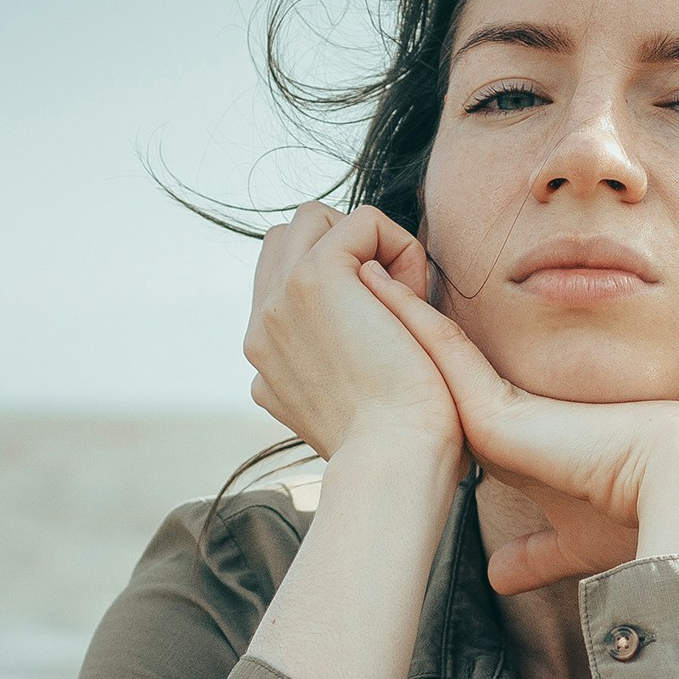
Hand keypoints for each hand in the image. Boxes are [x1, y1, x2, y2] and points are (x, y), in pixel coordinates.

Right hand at [246, 203, 457, 465]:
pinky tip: (416, 297)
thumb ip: (333, 365)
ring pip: (316, 217)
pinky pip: (363, 221)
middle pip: (290, 238)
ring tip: (403, 296)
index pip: (281, 280)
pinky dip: (401, 247)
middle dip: (345, 251)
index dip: (337, 284)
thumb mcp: (347, 408)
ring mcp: (281, 298)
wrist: (395, 460)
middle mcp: (262, 326)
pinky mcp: (316, 276)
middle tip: (392, 304)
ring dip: (369, 243)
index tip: (380, 330)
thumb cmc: (396, 447)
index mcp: (265, 357)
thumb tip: (356, 324)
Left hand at [362, 264, 678, 595]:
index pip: (457, 409)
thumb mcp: (570, 541)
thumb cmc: (635, 516)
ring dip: (392, 318)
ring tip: (351, 280)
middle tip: (352, 304)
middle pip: (436, 372)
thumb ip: (534, 556)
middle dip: (396, 341)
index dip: (420, 389)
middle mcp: (503, 417)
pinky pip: (442, 353)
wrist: (676, 490)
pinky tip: (374, 293)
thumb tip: (500, 580)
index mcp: (517, 444)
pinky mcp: (498, 405)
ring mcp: (499, 404)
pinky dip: (408, 323)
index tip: (386, 373)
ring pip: (433, 352)